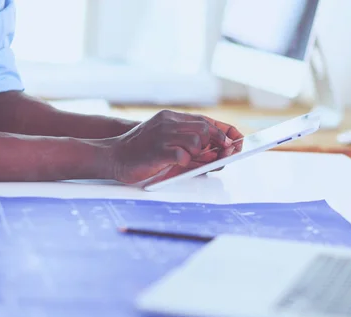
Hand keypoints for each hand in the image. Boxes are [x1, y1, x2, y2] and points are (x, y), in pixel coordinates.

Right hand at [108, 110, 242, 185]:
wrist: (111, 157)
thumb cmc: (140, 154)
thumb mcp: (166, 145)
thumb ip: (189, 147)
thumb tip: (218, 157)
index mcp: (171, 118)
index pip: (205, 120)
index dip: (224, 130)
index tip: (239, 139)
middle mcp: (168, 122)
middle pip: (205, 128)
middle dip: (220, 143)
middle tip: (227, 154)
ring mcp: (163, 135)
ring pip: (197, 140)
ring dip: (200, 153)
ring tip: (192, 160)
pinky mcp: (158, 150)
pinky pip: (182, 155)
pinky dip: (186, 162)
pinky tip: (179, 164)